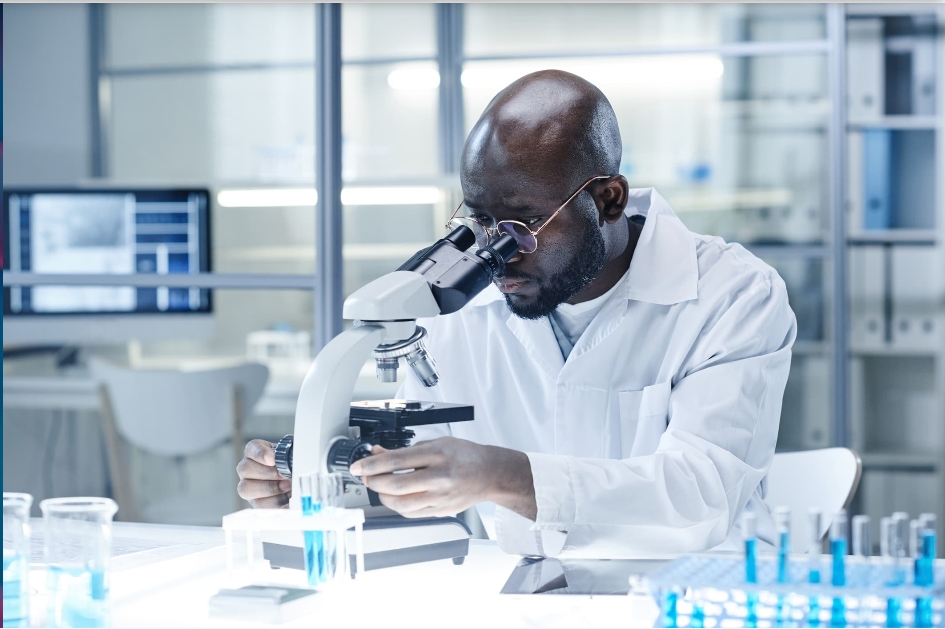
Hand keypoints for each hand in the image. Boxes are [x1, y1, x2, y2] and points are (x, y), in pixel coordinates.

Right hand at [236, 439, 291, 508]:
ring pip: (246, 488)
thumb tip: (291, 460)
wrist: (297, 481)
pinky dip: (274, 501)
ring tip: (287, 487)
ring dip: (269, 488)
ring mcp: (248, 486)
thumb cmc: (291, 466)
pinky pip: (258, 504)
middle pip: (245, 469)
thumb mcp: (291, 457)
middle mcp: (247, 469)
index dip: (260, 454)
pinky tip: (286, 497)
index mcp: (255, 452)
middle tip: (283, 475)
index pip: (251, 448)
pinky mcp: (255, 502)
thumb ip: (288, 456)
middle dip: (267, 473)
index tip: (273, 459)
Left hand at [349, 437, 536, 519]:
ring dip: (383, 496)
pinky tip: (395, 497)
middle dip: (374, 482)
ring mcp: (441, 497)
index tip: (358, 467)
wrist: (490, 474)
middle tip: (366, 477)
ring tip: (379, 487)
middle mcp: (440, 477)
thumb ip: (406, 450)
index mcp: (438, 454)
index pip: (397, 461)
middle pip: (396, 485)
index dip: (372, 464)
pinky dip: (397, 505)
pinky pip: (411, 513)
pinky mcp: (441, 510)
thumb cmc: (465, 456)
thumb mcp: (436, 443)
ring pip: (401, 504)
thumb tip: (378, 453)